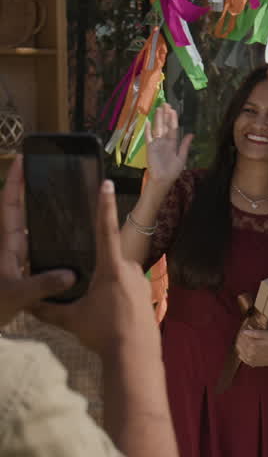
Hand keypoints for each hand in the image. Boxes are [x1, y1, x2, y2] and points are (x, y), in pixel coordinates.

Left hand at [0, 156, 74, 325]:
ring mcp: (14, 258)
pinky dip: (47, 239)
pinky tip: (65, 241)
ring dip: (40, 214)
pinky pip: (35, 248)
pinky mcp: (19, 270)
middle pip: (19, 211)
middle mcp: (10, 246)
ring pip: (28, 229)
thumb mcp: (17, 296)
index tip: (23, 161)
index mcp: (7, 245)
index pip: (10, 205)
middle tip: (50, 176)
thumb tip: (70, 274)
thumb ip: (43, 285)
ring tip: (63, 202)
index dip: (15, 182)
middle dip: (30, 191)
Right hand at [35, 180, 159, 357]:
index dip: (104, 205)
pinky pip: (128, 290)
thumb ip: (48, 309)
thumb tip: (26, 304)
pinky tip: (113, 319)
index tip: (107, 183)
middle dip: (96, 277)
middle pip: (108, 261)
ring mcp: (142, 281)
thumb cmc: (103, 334)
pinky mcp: (148, 294)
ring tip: (101, 315)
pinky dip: (118, 301)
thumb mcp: (71, 321)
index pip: (105, 230)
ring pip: (118, 277)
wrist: (136, 357)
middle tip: (91, 302)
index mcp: (111, 268)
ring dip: (107, 291)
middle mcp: (130, 269)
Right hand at [145, 102, 193, 185]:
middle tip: (165, 104)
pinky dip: (147, 130)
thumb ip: (185, 145)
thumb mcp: (182, 157)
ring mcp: (156, 143)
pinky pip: (148, 137)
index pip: (173, 128)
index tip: (173, 110)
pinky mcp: (149, 147)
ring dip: (157, 119)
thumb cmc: (173, 170)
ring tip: (158, 109)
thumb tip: (191, 134)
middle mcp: (164, 141)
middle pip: (164, 126)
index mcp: (173, 143)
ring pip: (157, 128)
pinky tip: (147, 121)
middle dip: (165, 115)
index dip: (172, 119)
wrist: (163, 179)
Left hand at [234, 328, 267, 367]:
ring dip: (241, 344)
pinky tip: (247, 348)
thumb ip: (256, 332)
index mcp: (253, 345)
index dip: (243, 331)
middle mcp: (249, 353)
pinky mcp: (251, 363)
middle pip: (239, 342)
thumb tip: (244, 331)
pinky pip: (241, 356)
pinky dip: (242, 351)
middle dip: (241, 337)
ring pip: (239, 349)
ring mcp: (250, 359)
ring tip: (247, 340)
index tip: (246, 328)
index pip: (242, 336)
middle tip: (246, 333)